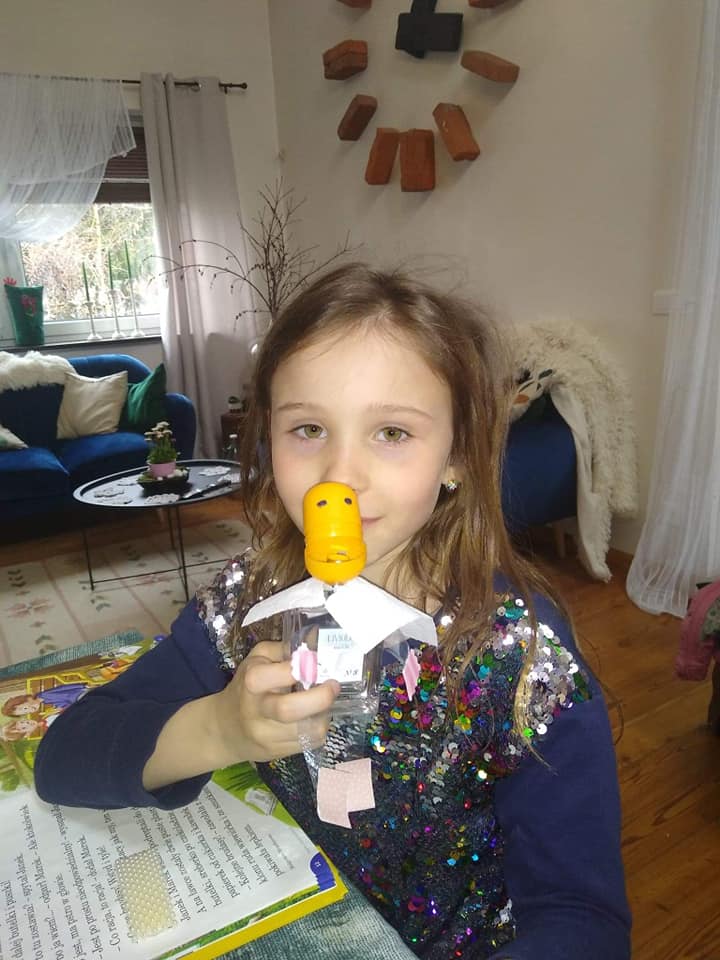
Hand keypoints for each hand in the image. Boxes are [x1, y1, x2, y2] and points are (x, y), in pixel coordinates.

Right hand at [213, 641, 339, 764]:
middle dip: (320, 697)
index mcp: (251, 683)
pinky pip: (310, 742)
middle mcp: (257, 712)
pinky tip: (313, 718)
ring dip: (323, 714)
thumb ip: (284, 649)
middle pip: (289, 709)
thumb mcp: (257, 659)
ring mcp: (267, 737)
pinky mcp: (278, 754)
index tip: (316, 663)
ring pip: (308, 730)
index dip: (301, 668)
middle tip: (333, 686)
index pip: (278, 674)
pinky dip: (318, 728)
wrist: (223, 729)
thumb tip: (315, 641)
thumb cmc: (245, 687)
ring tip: (322, 703)